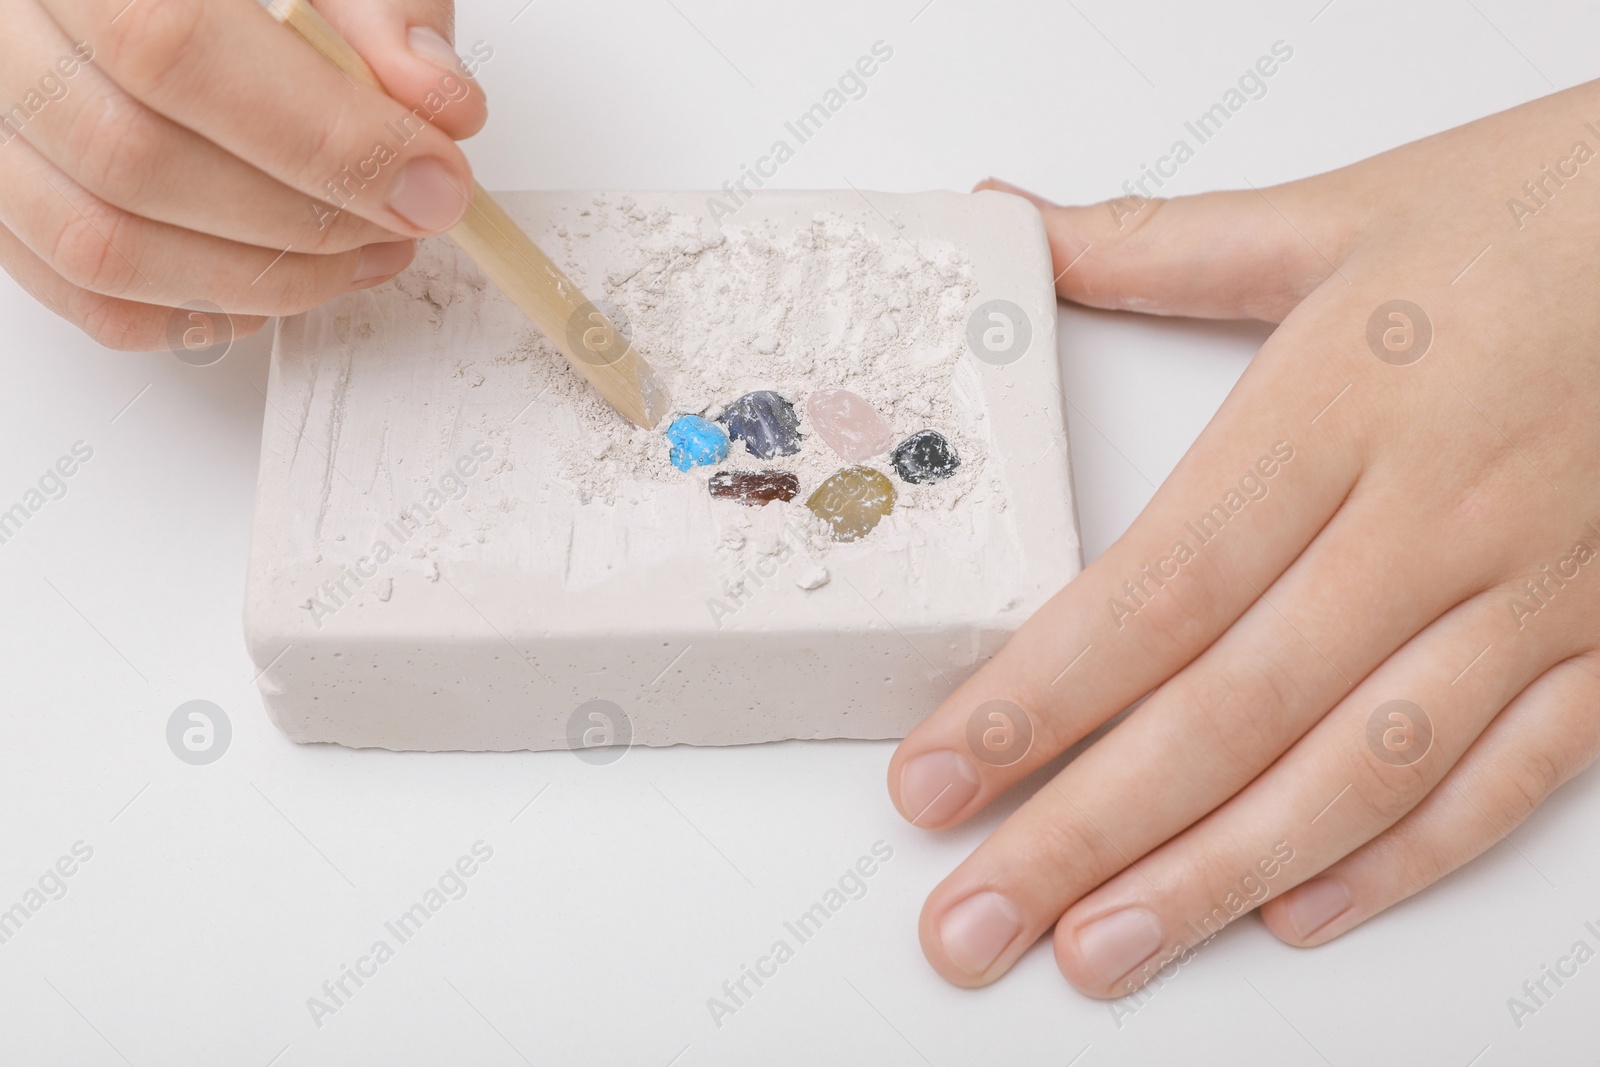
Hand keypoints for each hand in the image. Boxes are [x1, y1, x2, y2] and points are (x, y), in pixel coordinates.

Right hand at [0, 0, 487, 347]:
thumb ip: (378, 8)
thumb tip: (438, 105)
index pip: (173, 50)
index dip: (322, 137)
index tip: (432, 181)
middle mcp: (1, 34)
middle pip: (133, 161)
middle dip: (306, 218)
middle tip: (407, 218)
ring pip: (100, 245)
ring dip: (263, 278)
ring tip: (365, 251)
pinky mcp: (9, 200)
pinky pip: (85, 293)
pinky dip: (200, 310)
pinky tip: (284, 279)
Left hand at [889, 80, 1599, 997]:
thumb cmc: (1553, 212)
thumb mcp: (1340, 212)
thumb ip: (1152, 245)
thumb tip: (1010, 222)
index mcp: (1340, 409)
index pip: (1155, 589)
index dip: (1034, 699)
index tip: (933, 779)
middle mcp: (1430, 520)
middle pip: (1229, 710)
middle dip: (1086, 832)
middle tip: (973, 920)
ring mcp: (1531, 593)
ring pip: (1357, 773)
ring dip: (1216, 878)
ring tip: (1101, 951)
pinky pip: (1512, 777)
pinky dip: (1404, 858)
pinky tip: (1296, 912)